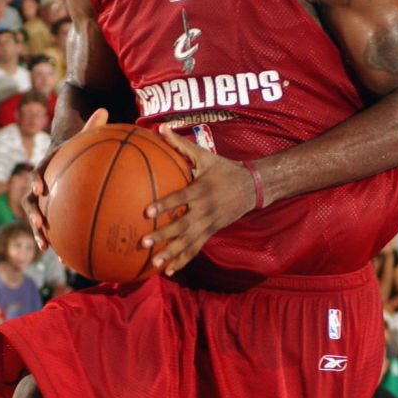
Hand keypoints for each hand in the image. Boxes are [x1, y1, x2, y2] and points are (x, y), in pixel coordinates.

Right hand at [25, 107, 108, 251]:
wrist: (65, 157)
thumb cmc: (77, 147)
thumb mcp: (84, 135)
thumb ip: (92, 126)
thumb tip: (105, 109)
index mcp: (46, 166)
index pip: (36, 171)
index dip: (36, 179)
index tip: (39, 188)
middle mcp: (39, 185)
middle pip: (30, 200)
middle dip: (33, 214)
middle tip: (39, 224)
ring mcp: (42, 201)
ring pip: (36, 219)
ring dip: (39, 233)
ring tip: (47, 248)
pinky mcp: (50, 213)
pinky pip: (51, 229)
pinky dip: (56, 242)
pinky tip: (65, 259)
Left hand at [141, 127, 257, 275]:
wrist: (252, 188)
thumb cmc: (225, 169)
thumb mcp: (205, 155)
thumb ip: (181, 144)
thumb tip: (160, 128)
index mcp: (201, 190)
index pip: (180, 198)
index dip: (165, 205)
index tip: (147, 211)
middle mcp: (204, 210)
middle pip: (182, 225)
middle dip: (163, 235)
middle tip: (144, 241)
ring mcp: (209, 224)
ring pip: (188, 242)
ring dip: (171, 253)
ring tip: (155, 263)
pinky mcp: (211, 233)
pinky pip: (196, 249)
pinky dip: (183, 260)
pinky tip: (168, 270)